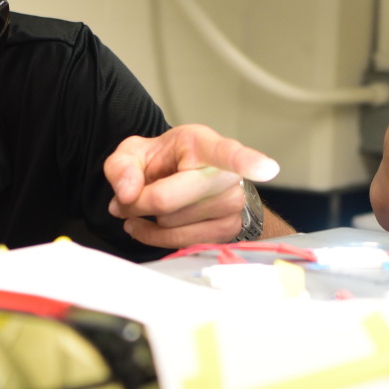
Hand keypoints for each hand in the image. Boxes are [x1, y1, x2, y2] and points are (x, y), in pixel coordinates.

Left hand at [105, 124, 280, 248]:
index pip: (229, 154)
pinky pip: (180, 243)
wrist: (183, 180)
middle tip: (128, 197)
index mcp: (205, 145)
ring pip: (170, 225)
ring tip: (145, 206)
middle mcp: (226, 175)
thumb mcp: (134, 153)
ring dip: (148, 221)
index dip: (249, 162)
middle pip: (168, 201)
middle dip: (137, 203)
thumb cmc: (162, 163)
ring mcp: (232, 205)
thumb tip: (128, 193)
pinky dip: (156, 237)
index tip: (267, 168)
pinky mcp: (228, 230)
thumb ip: (122, 167)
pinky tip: (150, 224)